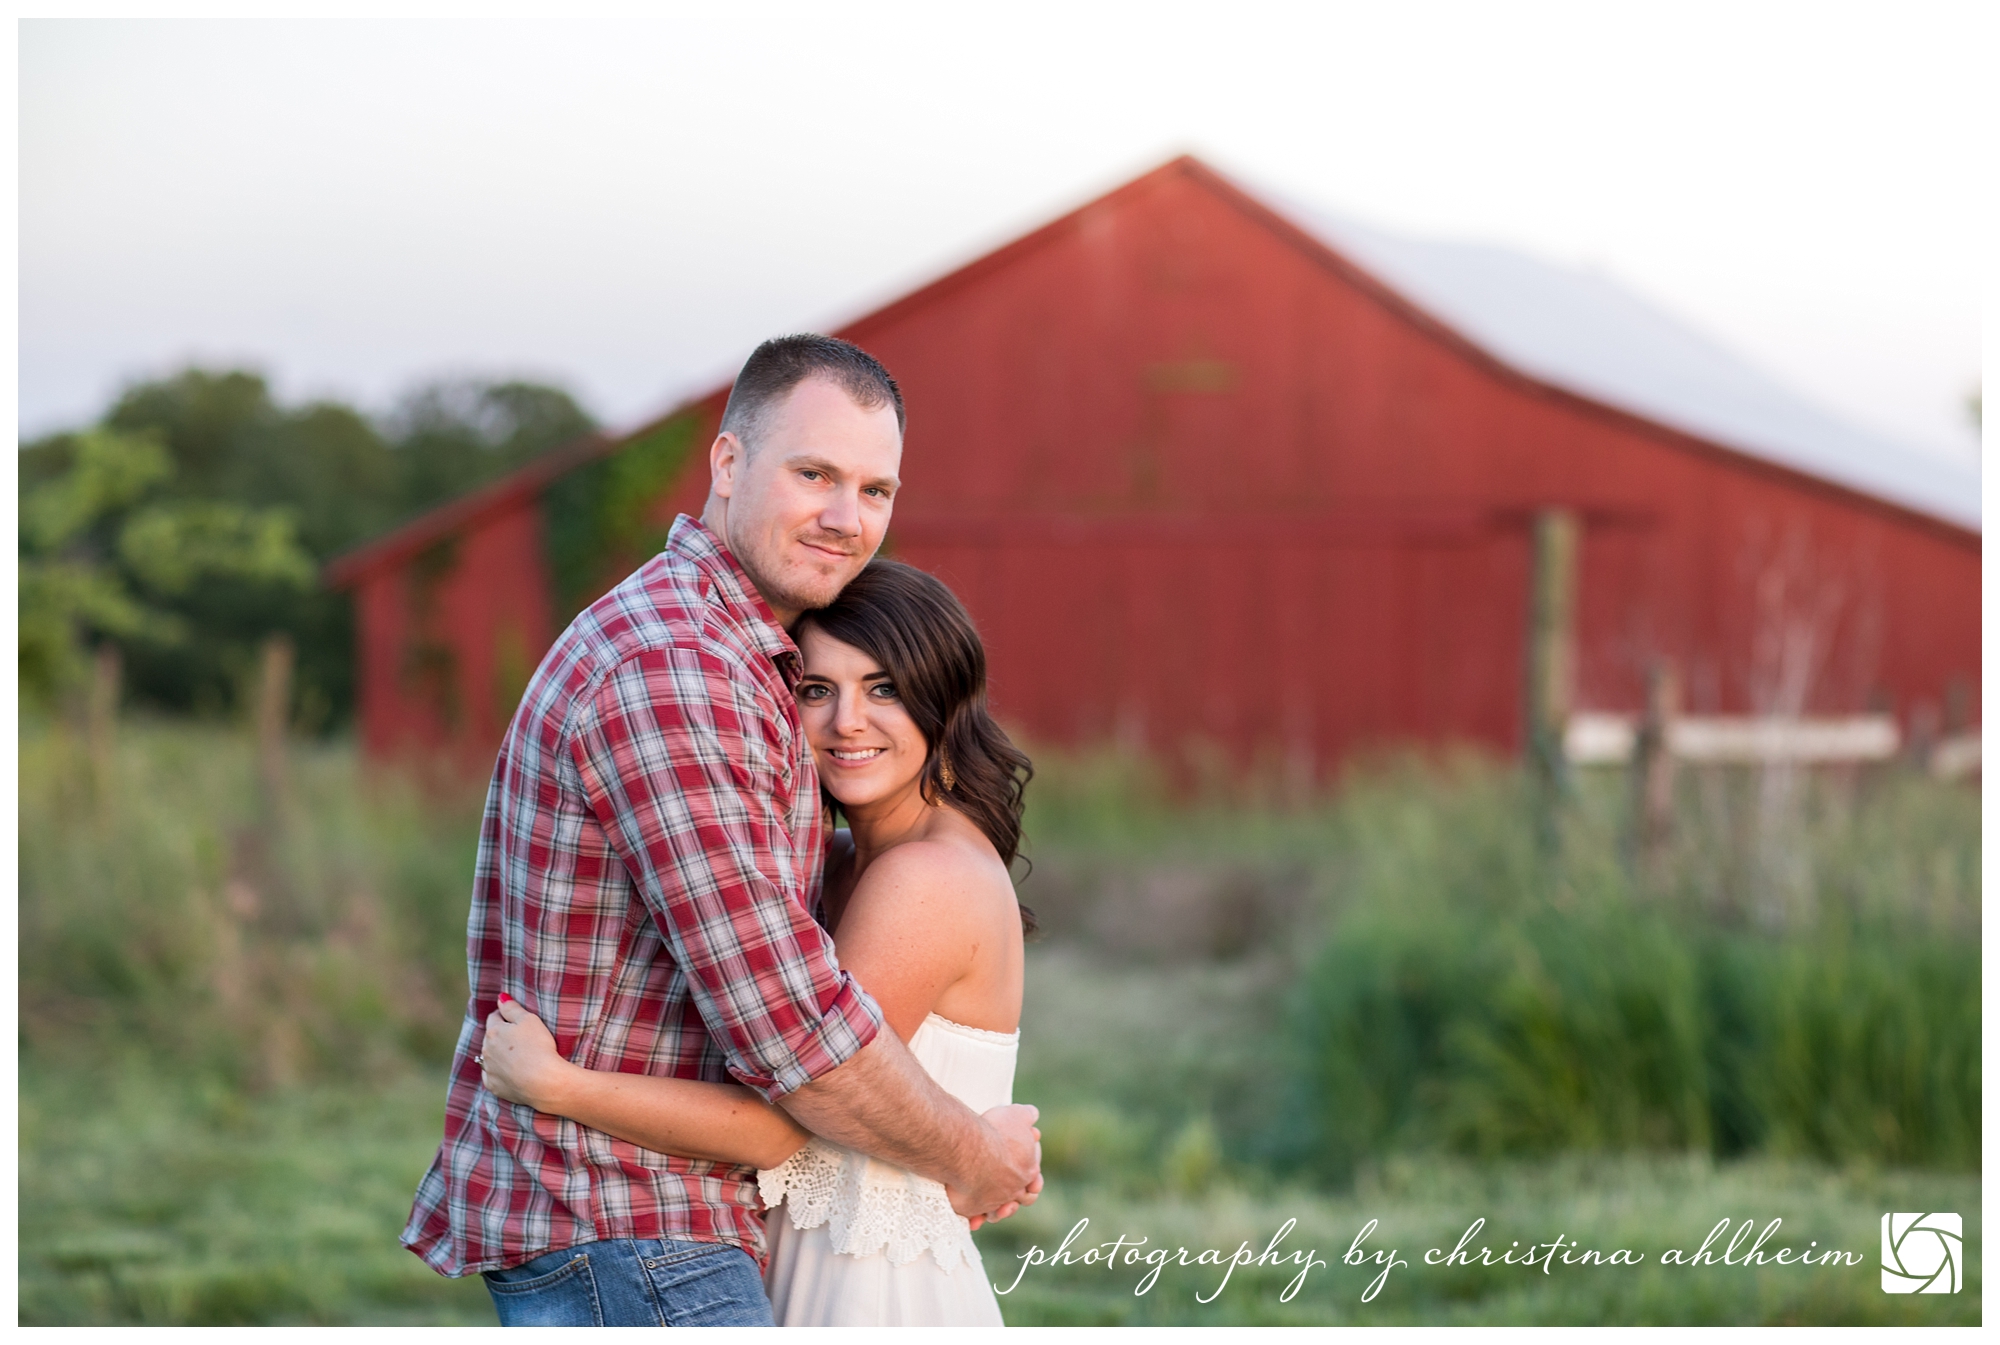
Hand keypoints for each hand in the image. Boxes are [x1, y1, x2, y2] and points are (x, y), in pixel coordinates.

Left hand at [480, 996, 574, 1112]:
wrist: (543, 1082)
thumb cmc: (539, 1047)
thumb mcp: (529, 1020)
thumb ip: (512, 1008)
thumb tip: (500, 997)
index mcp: (493, 1032)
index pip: (494, 1017)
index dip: (505, 1016)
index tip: (516, 1020)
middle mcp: (486, 1050)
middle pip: (490, 1037)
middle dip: (500, 1036)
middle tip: (519, 1038)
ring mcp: (488, 1069)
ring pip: (489, 1057)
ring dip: (498, 1054)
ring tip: (517, 1056)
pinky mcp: (493, 1086)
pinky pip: (492, 1076)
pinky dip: (498, 1073)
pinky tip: (511, 1073)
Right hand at [948, 1103, 1040, 1222]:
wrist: (968, 1148)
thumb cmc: (994, 1131)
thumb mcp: (1015, 1114)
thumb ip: (1026, 1115)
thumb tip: (1033, 1115)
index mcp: (1027, 1171)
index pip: (1034, 1183)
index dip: (1030, 1181)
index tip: (1024, 1176)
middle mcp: (1012, 1190)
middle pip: (1018, 1201)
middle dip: (1014, 1198)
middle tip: (1009, 1191)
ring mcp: (992, 1201)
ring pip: (997, 1212)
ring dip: (996, 1211)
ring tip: (991, 1206)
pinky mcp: (971, 1208)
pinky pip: (974, 1216)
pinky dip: (974, 1218)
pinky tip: (972, 1219)